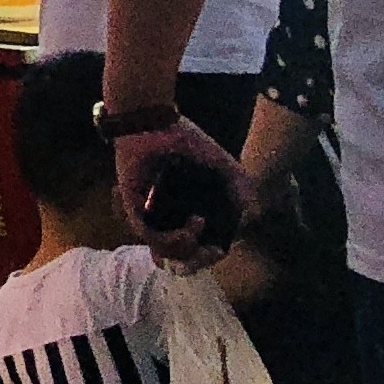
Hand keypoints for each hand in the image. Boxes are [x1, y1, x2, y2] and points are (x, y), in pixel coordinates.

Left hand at [113, 118, 248, 269]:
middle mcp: (166, 213)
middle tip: (209, 254)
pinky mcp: (134, 207)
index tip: (218, 251)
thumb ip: (239, 183)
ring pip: (165, 250)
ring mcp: (150, 212)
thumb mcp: (220, 162)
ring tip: (199, 225)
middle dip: (195, 263)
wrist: (153, 120)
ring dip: (187, 249)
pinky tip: (192, 226)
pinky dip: (172, 240)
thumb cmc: (184, 138)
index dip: (206, 256)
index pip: (193, 243)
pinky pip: (150, 237)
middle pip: (178, 254)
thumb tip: (249, 209)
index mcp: (184, 207)